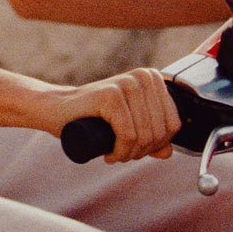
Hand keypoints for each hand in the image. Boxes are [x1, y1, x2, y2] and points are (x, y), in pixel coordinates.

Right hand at [54, 68, 179, 163]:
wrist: (59, 110)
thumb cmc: (94, 118)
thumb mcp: (129, 127)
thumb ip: (151, 137)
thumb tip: (168, 152)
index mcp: (152, 79)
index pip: (173, 124)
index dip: (157, 145)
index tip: (135, 149)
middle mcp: (142, 77)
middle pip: (159, 132)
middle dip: (141, 152)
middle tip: (121, 153)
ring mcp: (126, 83)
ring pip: (144, 136)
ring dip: (129, 154)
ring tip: (114, 153)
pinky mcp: (110, 95)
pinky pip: (127, 135)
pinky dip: (119, 151)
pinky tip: (109, 153)